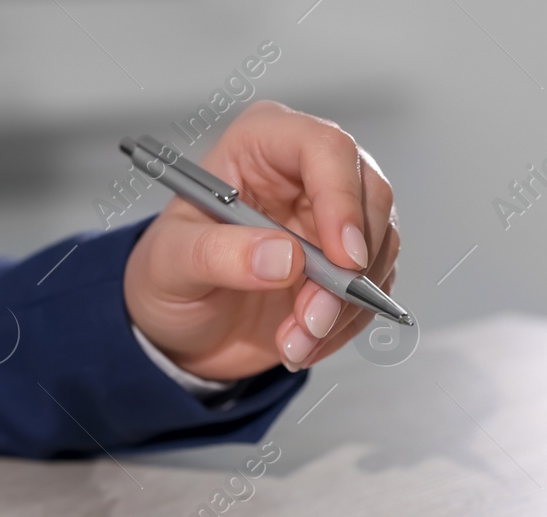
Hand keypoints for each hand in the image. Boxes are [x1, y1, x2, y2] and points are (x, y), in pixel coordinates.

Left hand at [123, 100, 400, 381]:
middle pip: (369, 196)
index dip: (342, 200)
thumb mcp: (171, 264)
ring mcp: (332, 218)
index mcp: (261, 145)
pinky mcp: (347, 264)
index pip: (325, 149)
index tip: (342, 258)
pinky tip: (303, 341)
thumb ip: (219, 255)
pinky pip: (372, 289)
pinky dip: (345, 324)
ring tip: (295, 340)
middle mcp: (306, 173)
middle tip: (313, 317)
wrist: (179, 326)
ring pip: (379, 248)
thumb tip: (282, 257)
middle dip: (348, 269)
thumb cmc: (167, 276)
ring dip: (344, 306)